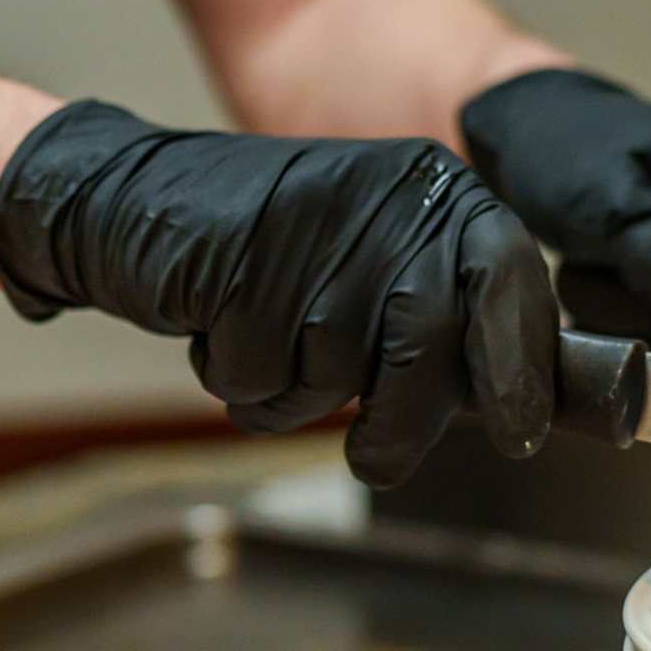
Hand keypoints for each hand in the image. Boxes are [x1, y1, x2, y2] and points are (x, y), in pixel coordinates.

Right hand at [0, 101, 557, 487]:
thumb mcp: (372, 267)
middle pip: (427, 346)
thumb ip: (438, 322)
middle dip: (401, 422)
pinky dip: (238, 379)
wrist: (130, 198)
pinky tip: (220, 323)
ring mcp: (313, 225)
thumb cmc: (271, 256)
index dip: (519, 365)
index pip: (509, 276)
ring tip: (267, 339)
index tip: (520, 435)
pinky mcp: (240, 259)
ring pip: (337, 373)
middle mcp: (387, 197)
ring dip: (295, 394)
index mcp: (435, 191)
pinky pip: (261, 376)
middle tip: (375, 459)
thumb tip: (514, 406)